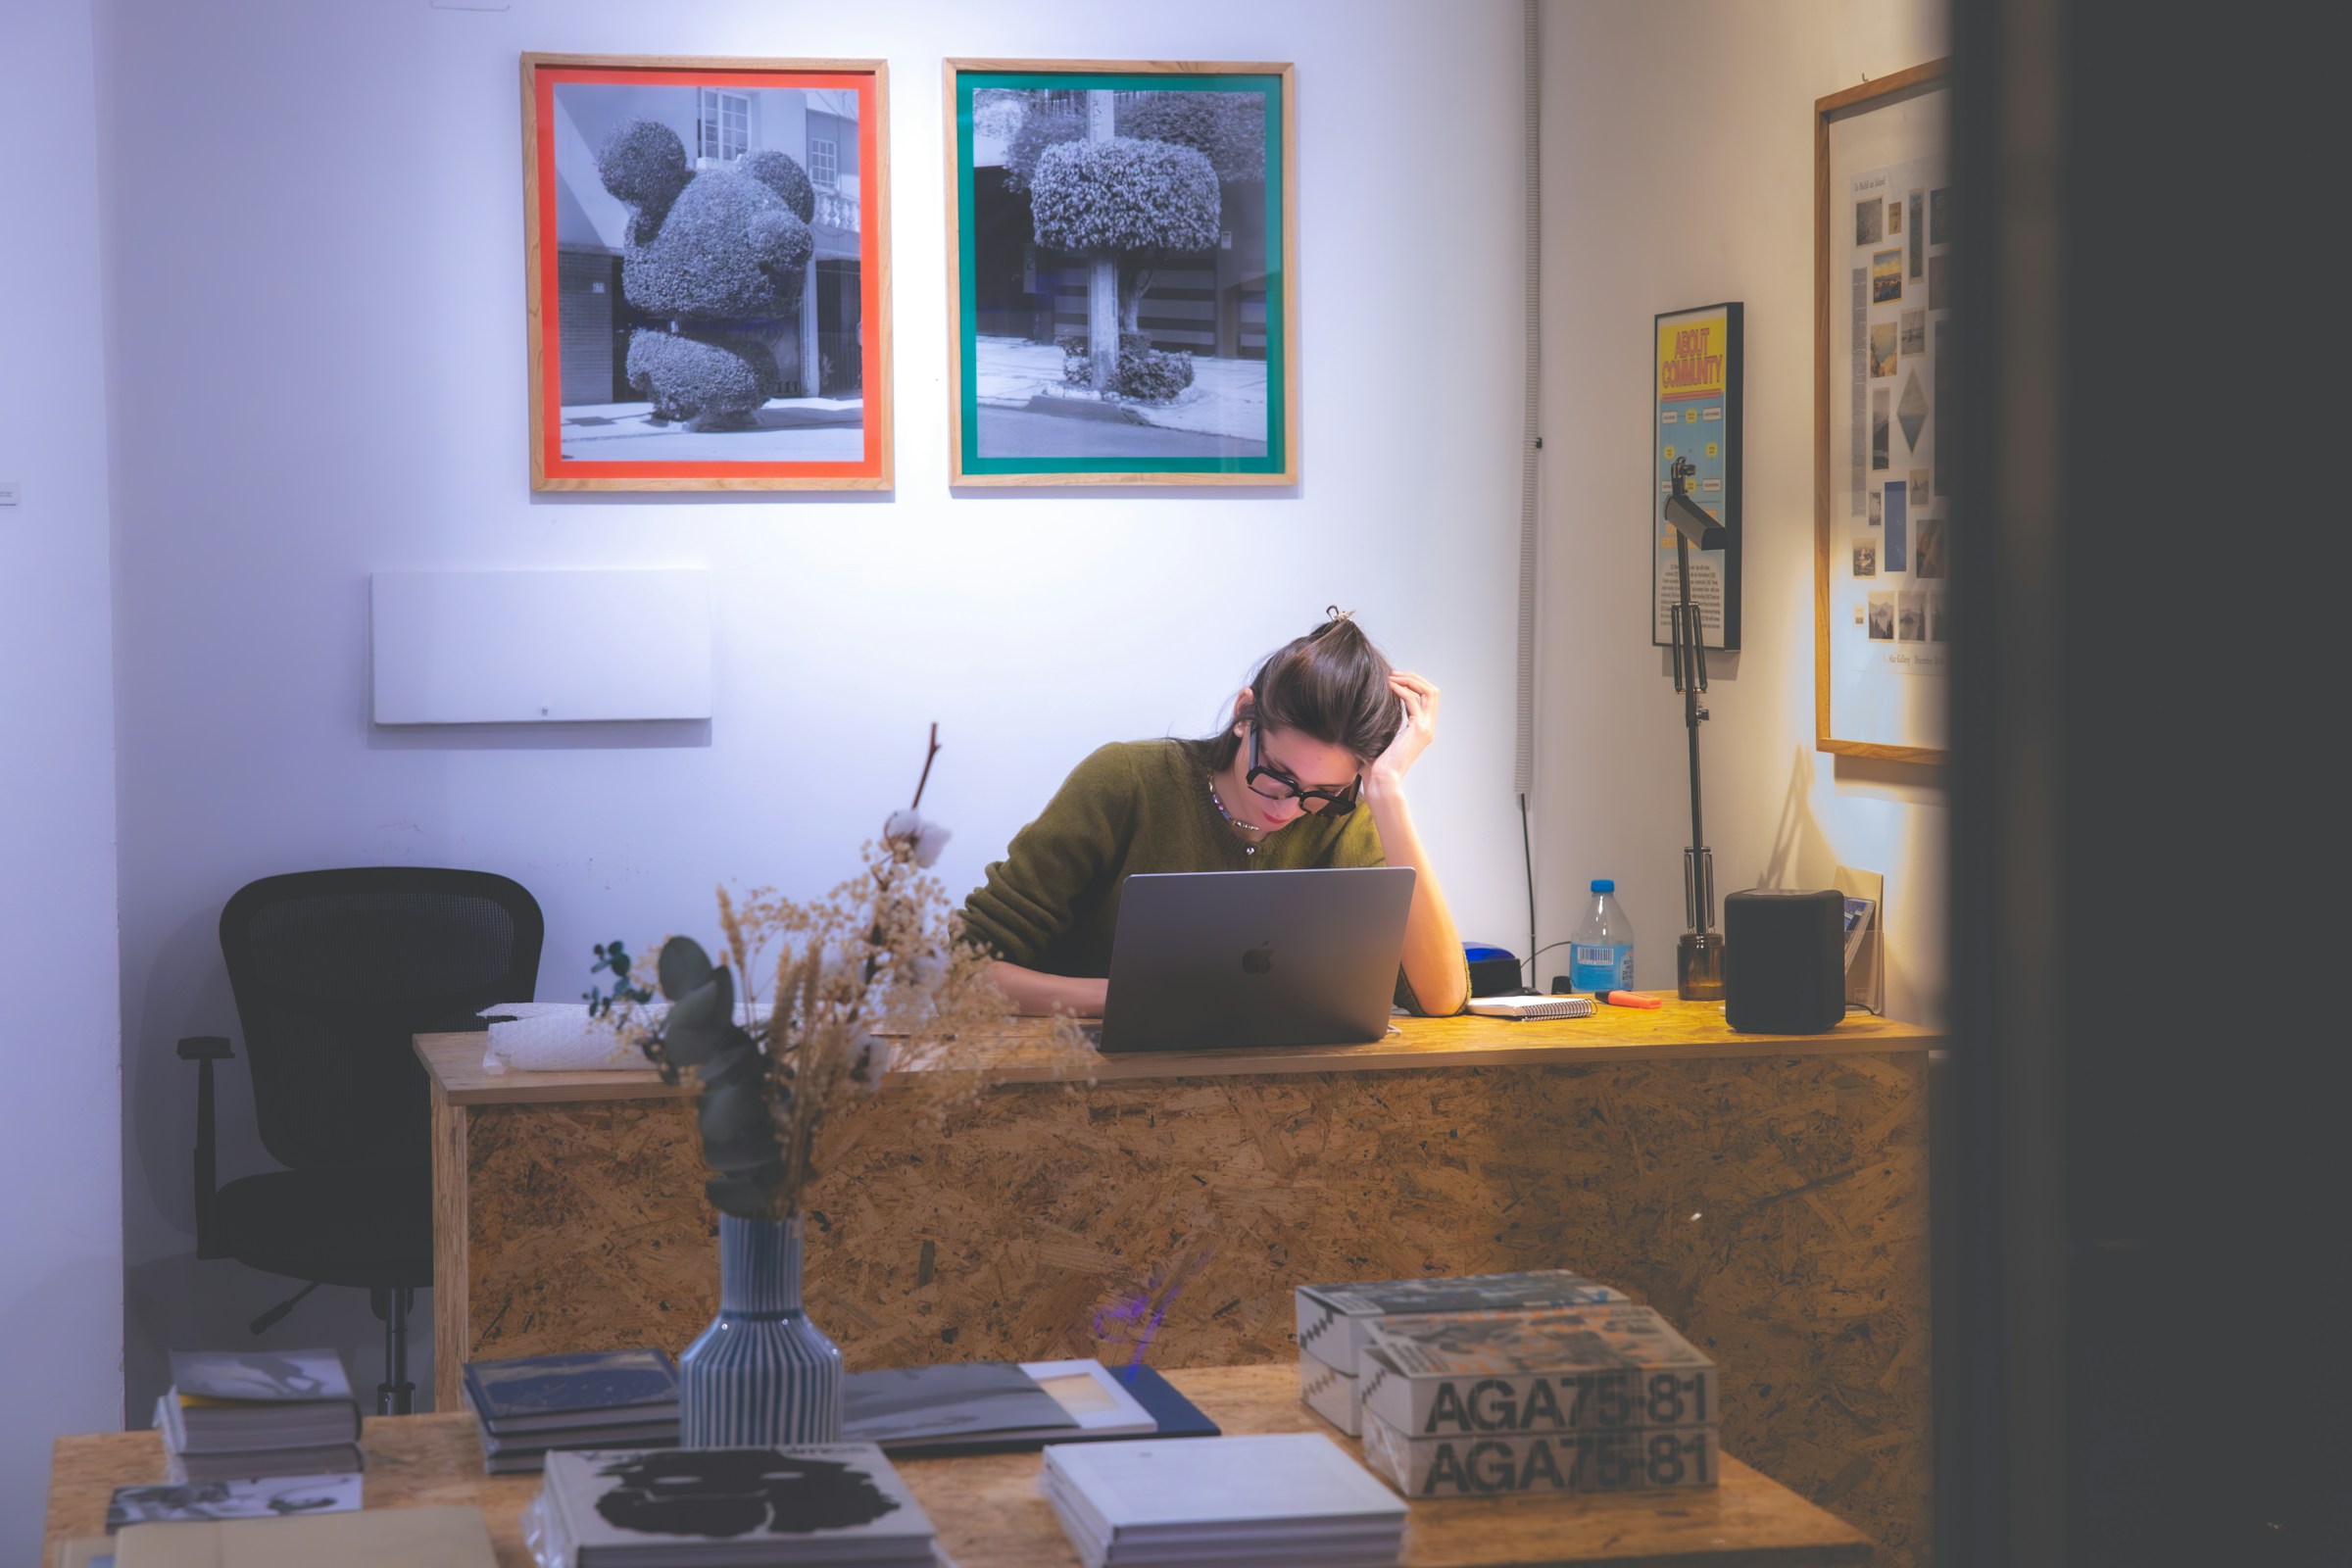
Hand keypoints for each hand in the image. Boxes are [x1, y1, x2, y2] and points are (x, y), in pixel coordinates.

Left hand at [1370, 672, 1438, 787]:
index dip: (1413, 684)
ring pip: (1428, 692)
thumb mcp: (1384, 737)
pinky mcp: (1418, 729)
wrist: (1382, 779)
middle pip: (1432, 691)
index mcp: (1422, 729)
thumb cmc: (1377, 764)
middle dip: (1414, 678)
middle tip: (1394, 674)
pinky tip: (1389, 687)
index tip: (1394, 679)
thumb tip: (1374, 706)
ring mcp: (1426, 728)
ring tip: (1391, 677)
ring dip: (1410, 680)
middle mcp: (1428, 727)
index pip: (1427, 698)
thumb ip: (1387, 721)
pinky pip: (1414, 701)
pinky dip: (1402, 690)